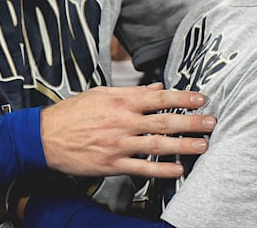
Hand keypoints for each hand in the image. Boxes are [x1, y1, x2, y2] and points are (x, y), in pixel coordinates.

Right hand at [0, 84, 214, 179]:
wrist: (44, 136)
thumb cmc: (72, 112)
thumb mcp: (100, 93)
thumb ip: (130, 92)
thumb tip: (156, 87)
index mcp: (120, 99)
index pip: (159, 96)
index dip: (183, 97)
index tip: (201, 99)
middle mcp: (123, 120)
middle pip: (165, 120)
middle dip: (192, 121)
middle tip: (212, 121)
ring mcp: (119, 143)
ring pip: (159, 144)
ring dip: (185, 145)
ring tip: (204, 145)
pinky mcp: (113, 163)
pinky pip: (143, 168)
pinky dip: (163, 169)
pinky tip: (179, 169)